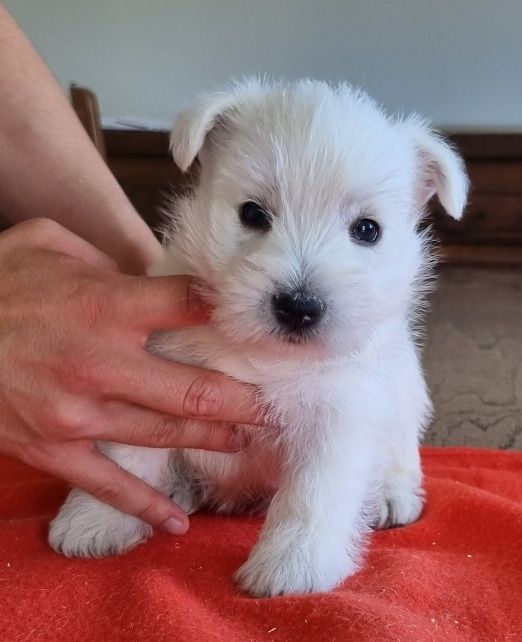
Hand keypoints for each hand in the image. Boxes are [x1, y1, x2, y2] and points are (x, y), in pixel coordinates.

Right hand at [0, 219, 261, 532]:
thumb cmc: (0, 285)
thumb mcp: (47, 245)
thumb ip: (108, 257)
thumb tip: (153, 270)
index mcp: (105, 305)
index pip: (189, 305)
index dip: (229, 314)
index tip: (257, 328)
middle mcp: (100, 361)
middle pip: (193, 387)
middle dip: (241, 400)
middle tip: (272, 406)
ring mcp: (78, 412)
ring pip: (164, 434)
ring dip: (212, 440)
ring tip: (246, 440)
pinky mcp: (53, 447)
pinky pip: (108, 484)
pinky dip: (145, 506)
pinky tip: (176, 522)